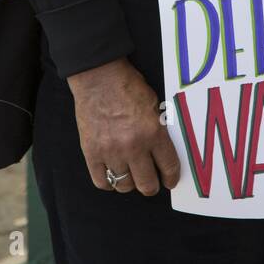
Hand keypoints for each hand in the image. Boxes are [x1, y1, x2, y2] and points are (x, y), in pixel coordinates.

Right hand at [67, 57, 180, 195]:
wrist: (99, 76)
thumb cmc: (128, 86)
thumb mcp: (154, 105)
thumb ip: (158, 131)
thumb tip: (163, 152)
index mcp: (152, 133)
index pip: (168, 167)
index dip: (172, 178)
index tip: (170, 181)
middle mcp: (133, 146)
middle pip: (147, 184)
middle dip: (152, 186)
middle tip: (151, 182)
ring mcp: (110, 151)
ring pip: (124, 186)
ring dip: (130, 183)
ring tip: (131, 176)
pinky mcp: (91, 152)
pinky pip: (101, 181)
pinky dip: (108, 182)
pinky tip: (113, 176)